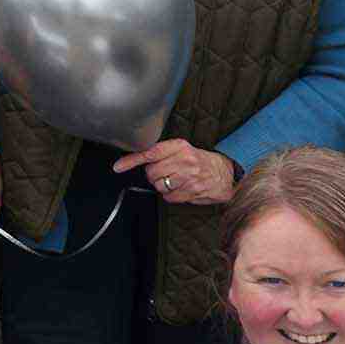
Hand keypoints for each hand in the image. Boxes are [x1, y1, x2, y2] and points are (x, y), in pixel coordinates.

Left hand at [113, 140, 237, 208]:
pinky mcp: (192, 191)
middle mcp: (184, 160)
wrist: (226, 173)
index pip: (150, 152)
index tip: (118, 167)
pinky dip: (171, 195)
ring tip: (176, 180)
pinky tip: (181, 188)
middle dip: (154, 175)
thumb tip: (139, 161)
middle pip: (151, 172)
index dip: (132, 160)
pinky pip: (168, 197)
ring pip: (159, 186)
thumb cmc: (201, 160)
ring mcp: (188, 177)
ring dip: (163, 185)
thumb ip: (163, 153)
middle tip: (166, 172)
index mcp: (180, 146)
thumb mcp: (183, 149)